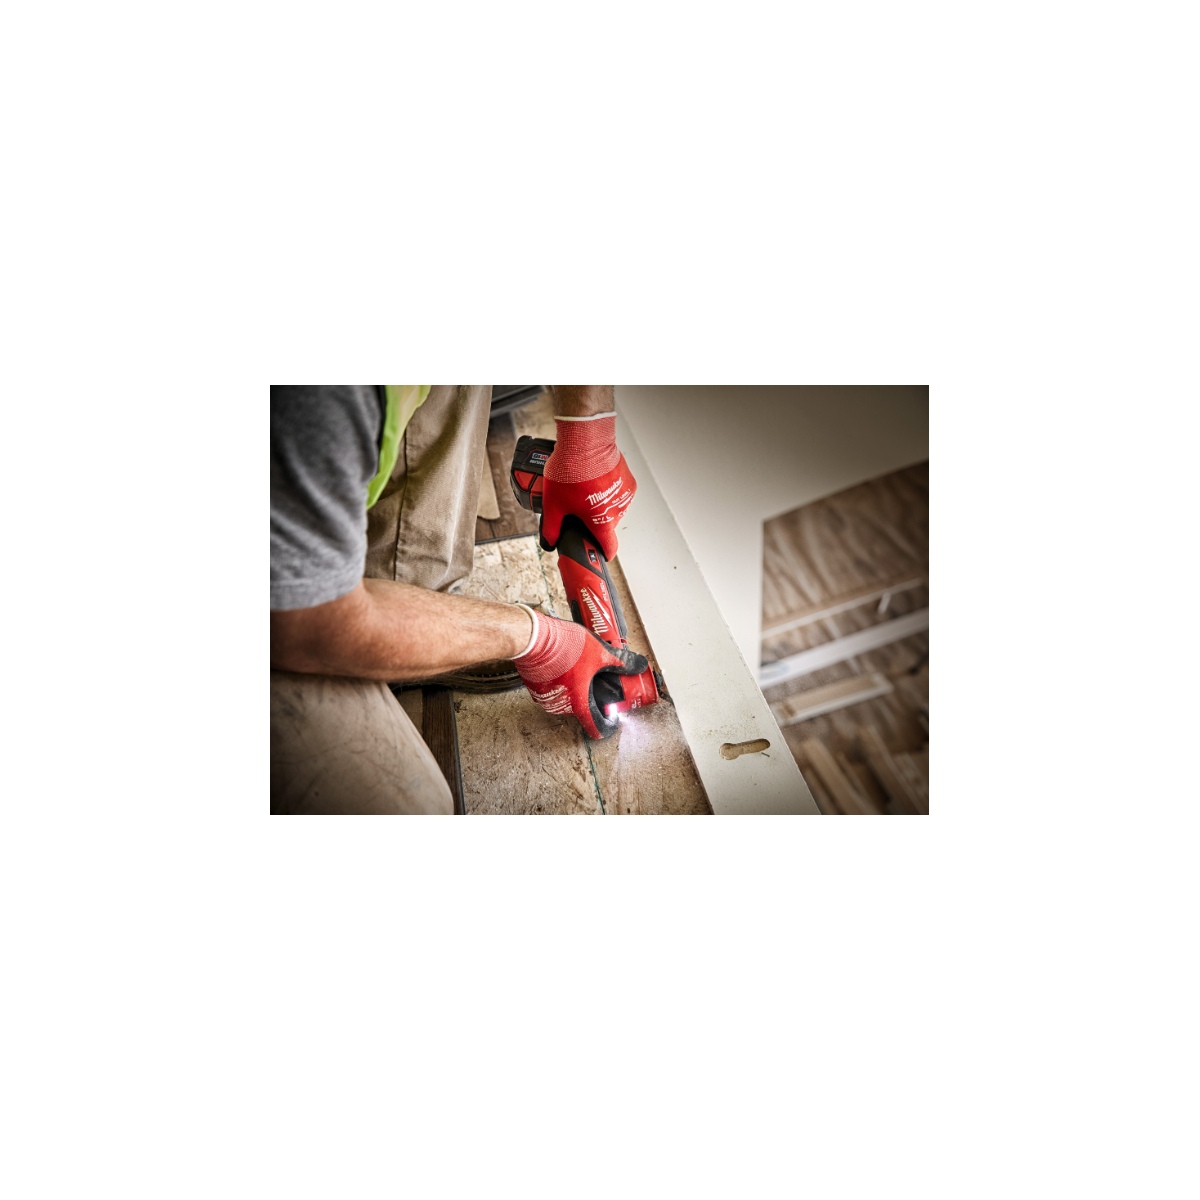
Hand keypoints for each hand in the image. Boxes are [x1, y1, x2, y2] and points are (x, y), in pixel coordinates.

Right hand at [514, 612, 647, 738]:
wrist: (532, 637)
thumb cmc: (563, 646)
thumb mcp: (600, 652)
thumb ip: (621, 662)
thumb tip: (639, 664)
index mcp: (579, 704)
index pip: (596, 728)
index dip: (608, 724)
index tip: (612, 718)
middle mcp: (560, 707)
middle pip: (582, 709)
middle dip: (592, 697)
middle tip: (597, 679)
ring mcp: (545, 699)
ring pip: (567, 699)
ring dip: (575, 688)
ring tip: (580, 667)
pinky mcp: (534, 689)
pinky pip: (553, 691)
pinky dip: (560, 683)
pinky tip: (564, 665)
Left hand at [538, 413, 635, 560]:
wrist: (585, 441)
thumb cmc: (572, 471)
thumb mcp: (553, 504)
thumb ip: (551, 527)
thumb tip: (549, 541)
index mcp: (602, 522)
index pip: (609, 548)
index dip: (603, 553)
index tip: (599, 554)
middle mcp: (618, 510)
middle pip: (607, 525)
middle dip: (594, 521)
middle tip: (577, 509)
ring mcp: (625, 494)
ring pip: (613, 507)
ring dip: (601, 505)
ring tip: (583, 491)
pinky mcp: (628, 479)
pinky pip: (617, 492)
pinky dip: (607, 490)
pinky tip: (593, 480)